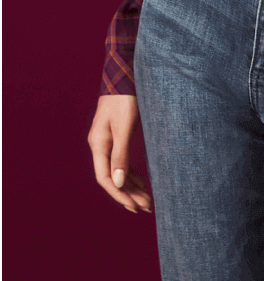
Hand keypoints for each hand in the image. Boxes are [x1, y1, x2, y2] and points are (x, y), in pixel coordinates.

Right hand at [88, 94, 152, 212]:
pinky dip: (130, 173)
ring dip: (131, 185)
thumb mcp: (124, 126)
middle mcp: (100, 144)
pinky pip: (121, 160)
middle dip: (128, 194)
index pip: (105, 178)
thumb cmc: (125, 97)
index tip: (134, 207)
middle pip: (112, 177)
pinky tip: (142, 182)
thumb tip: (117, 184)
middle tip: (147, 207)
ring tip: (147, 199)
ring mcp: (108, 140)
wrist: (125, 73)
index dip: (119, 195)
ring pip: (118, 170)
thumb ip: (120, 154)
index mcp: (99, 144)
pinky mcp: (117, 134)